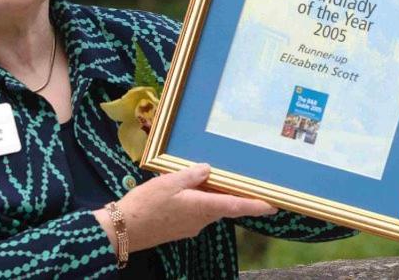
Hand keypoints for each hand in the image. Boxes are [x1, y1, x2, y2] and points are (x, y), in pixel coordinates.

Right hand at [94, 164, 276, 253]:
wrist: (125, 230)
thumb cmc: (146, 204)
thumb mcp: (168, 182)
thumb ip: (190, 175)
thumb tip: (208, 169)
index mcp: (202, 207)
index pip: (235, 206)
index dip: (256, 205)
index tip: (273, 205)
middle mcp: (201, 220)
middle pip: (223, 206)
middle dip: (234, 195)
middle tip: (243, 181)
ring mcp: (190, 226)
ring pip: (209, 208)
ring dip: (213, 196)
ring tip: (210, 177)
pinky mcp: (180, 228)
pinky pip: (197, 211)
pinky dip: (199, 200)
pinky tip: (189, 189)